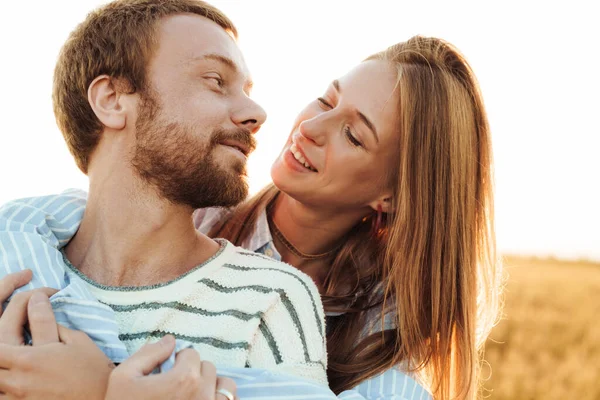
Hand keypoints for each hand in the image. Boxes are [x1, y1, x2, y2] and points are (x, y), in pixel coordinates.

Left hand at [0, 291, 113, 398]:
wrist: (102, 399)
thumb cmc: (91, 368)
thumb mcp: (75, 339)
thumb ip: (49, 321)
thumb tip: (35, 301)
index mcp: (28, 360)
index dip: (3, 326)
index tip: (16, 322)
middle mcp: (17, 381)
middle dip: (1, 353)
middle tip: (14, 343)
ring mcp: (18, 398)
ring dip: (3, 372)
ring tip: (14, 364)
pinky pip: (4, 398)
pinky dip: (6, 389)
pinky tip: (18, 382)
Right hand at [106, 336, 237, 399]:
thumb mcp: (123, 377)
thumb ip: (148, 353)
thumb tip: (170, 341)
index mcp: (184, 379)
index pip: (192, 354)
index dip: (177, 361)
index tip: (167, 373)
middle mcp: (203, 395)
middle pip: (208, 368)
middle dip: (193, 372)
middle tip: (176, 387)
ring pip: (226, 386)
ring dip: (212, 386)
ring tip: (193, 394)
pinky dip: (219, 399)